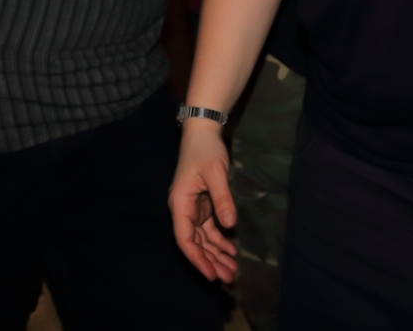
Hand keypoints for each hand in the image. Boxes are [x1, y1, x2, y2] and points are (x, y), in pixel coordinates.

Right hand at [169, 119, 239, 282]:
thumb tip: (228, 224)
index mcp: (180, 204)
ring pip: (203, 239)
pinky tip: (231, 251)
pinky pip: (210, 230)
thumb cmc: (205, 150)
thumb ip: (222, 198)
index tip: (211, 274)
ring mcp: (193, 209)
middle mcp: (183, 210)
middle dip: (211, 261)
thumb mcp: (215, 172)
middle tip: (229, 278)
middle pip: (195, 243)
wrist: (203, 133)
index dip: (197, 258)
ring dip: (216, 254)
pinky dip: (220, 241)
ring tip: (232, 270)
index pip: (185, 238)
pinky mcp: (203, 206)